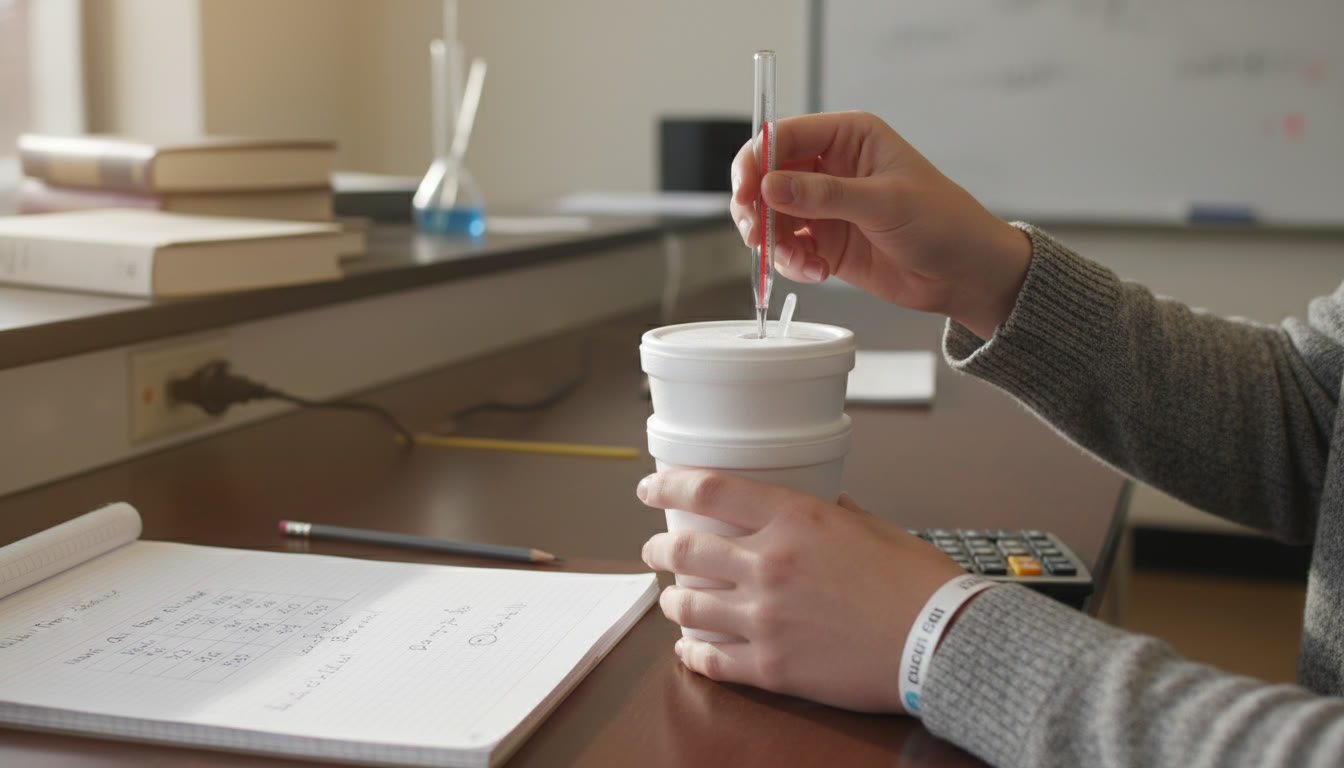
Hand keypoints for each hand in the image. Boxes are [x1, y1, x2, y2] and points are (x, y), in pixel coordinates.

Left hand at [637, 469, 966, 712]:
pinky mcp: (772, 666)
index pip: (709, 491)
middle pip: (685, 551)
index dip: (668, 486)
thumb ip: (835, 513)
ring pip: (687, 606)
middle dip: (658, 550)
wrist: (941, 642)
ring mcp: (766, 618)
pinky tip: (689, 648)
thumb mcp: (874, 527)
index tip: (648, 488)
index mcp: (795, 521)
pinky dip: (692, 652)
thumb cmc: (917, 583)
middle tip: (653, 550)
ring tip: (671, 600)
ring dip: (670, 601)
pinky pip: (711, 659)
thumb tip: (821, 504)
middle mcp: (770, 565)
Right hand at [730, 110, 1030, 339]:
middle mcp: (830, 167)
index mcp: (849, 137)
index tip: (746, 192)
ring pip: (772, 217)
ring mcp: (825, 206)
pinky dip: (793, 264)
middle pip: (767, 177)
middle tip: (755, 234)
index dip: (757, 161)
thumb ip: (825, 195)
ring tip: (800, 263)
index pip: (784, 137)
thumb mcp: (885, 203)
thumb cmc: (944, 223)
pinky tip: (817, 273)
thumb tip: (770, 186)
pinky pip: (788, 249)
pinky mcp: (824, 242)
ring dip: (775, 243)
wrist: (965, 273)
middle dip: (756, 207)